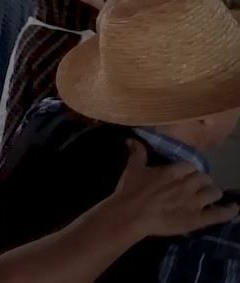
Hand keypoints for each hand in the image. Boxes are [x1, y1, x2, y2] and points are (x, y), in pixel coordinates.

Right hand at [110, 141, 236, 237]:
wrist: (131, 215)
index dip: (188, 170)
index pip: (189, 166)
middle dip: (202, 181)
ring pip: (214, 192)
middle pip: (204, 178)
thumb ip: (137, 153)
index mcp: (173, 172)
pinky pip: (219, 214)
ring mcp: (194, 202)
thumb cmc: (129, 191)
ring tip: (209, 196)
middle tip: (196, 186)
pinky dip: (229, 211)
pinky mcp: (197, 219)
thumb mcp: (132, 169)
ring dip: (213, 193)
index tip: (184, 174)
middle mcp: (187, 185)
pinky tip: (234, 208)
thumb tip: (132, 139)